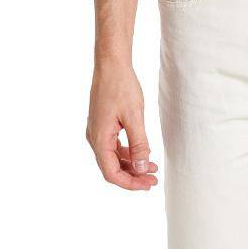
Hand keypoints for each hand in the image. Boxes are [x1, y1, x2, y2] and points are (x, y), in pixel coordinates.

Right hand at [86, 60, 158, 189]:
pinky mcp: (102, 124)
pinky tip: (141, 152)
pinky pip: (113, 146)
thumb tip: (142, 168)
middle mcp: (94, 138)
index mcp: (99, 139)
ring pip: (113, 157)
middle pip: (111, 168)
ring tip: (151, 168)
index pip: (111, 173)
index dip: (130, 183)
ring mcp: (97, 131)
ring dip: (131, 165)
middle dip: (133, 176)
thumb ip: (139, 144)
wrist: (111, 64)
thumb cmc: (121, 86)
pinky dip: (127, 152)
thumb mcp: (134, 116)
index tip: (148, 184)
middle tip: (153, 180)